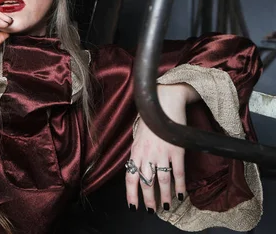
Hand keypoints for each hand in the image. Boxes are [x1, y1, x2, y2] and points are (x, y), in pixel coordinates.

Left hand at [126, 84, 195, 212]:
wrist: (164, 101)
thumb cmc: (151, 118)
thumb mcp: (138, 135)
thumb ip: (138, 152)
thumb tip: (137, 166)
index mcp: (135, 151)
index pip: (130, 177)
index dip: (131, 194)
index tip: (132, 206)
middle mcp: (146, 154)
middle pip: (145, 183)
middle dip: (148, 199)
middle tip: (151, 210)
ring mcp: (161, 153)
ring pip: (161, 181)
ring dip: (164, 196)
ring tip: (166, 207)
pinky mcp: (176, 150)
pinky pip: (178, 173)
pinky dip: (180, 186)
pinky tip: (182, 195)